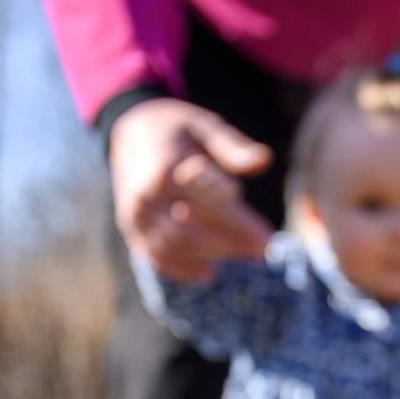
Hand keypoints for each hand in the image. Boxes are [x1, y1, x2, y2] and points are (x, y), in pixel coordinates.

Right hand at [109, 97, 274, 280]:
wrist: (130, 130)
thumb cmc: (178, 129)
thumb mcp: (206, 126)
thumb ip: (233, 146)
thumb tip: (265, 159)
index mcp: (167, 167)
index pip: (210, 203)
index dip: (242, 223)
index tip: (269, 237)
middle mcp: (147, 194)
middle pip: (192, 231)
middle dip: (230, 243)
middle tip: (263, 251)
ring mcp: (135, 214)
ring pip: (175, 247)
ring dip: (211, 255)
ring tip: (244, 257)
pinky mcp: (130, 226)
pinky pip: (154, 255)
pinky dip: (181, 268)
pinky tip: (208, 272)